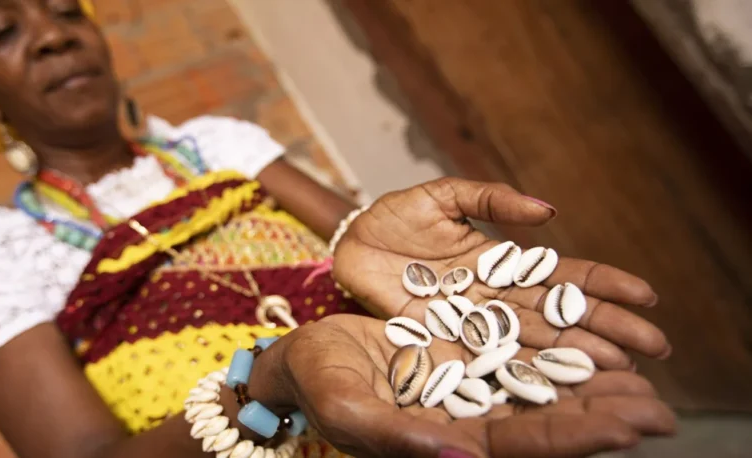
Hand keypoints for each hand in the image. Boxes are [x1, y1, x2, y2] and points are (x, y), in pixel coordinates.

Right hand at [253, 315, 674, 457]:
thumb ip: (396, 436)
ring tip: (644, 380)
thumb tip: (458, 457)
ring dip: (592, 389)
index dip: (572, 438)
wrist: (305, 358)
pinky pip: (520, 357)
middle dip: (601, 418)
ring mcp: (468, 388)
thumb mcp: (346, 408)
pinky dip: (558, 353)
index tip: (626, 428)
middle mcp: (466, 421)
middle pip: (544, 423)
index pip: (517, 445)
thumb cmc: (315, 385)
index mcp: (442, 442)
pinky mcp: (465, 356)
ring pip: (540, 391)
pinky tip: (591, 344)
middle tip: (658, 410)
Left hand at [332, 178, 670, 370]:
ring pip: (531, 345)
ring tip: (620, 371)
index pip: (561, 275)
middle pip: (558, 317)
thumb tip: (548, 211)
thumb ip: (489, 199)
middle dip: (606, 329)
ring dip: (574, 357)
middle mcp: (494, 299)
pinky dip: (520, 376)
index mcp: (501, 262)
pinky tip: (555, 389)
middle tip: (655, 347)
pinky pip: (485, 362)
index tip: (646, 295)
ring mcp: (470, 325)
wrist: (347, 245)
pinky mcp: (440, 345)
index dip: (602, 285)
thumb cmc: (393, 217)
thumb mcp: (441, 197)